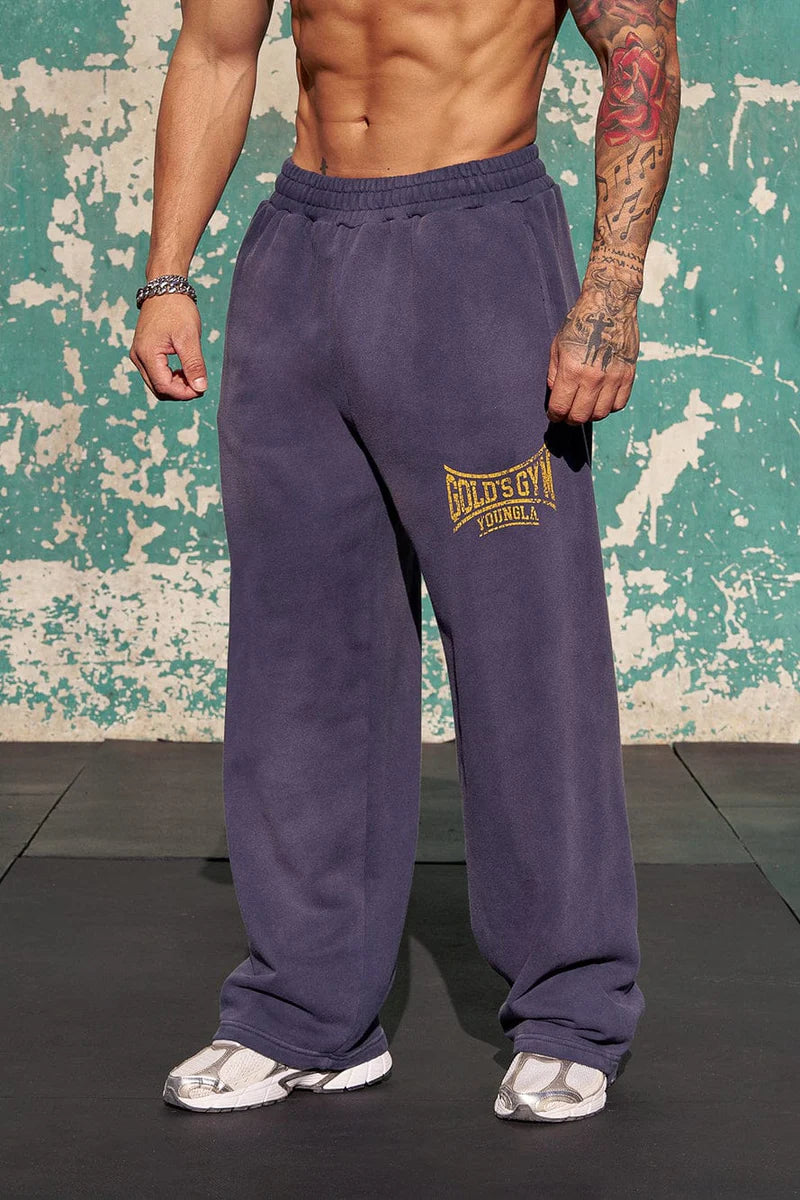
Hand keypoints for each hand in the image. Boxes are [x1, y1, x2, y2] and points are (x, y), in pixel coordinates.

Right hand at [129, 294, 207, 400]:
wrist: (165, 288)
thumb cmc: (177, 309)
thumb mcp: (189, 337)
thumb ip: (194, 364)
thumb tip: (200, 388)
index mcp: (147, 354)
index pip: (164, 387)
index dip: (184, 393)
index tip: (201, 389)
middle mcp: (138, 356)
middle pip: (158, 389)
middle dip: (180, 391)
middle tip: (199, 384)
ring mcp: (138, 354)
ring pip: (156, 383)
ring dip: (175, 385)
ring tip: (192, 374)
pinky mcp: (142, 351)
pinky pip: (155, 373)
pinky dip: (170, 376)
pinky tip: (183, 369)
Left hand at [546, 278, 639, 424]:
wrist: (610, 305)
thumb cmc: (580, 324)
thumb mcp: (557, 346)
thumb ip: (554, 374)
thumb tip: (556, 394)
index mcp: (572, 370)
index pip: (560, 407)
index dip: (554, 416)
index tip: (554, 415)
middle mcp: (593, 377)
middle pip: (580, 416)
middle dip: (570, 419)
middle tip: (568, 414)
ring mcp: (613, 377)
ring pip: (601, 414)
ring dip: (590, 415)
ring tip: (585, 406)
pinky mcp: (628, 374)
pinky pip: (619, 404)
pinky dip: (609, 407)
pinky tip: (601, 399)